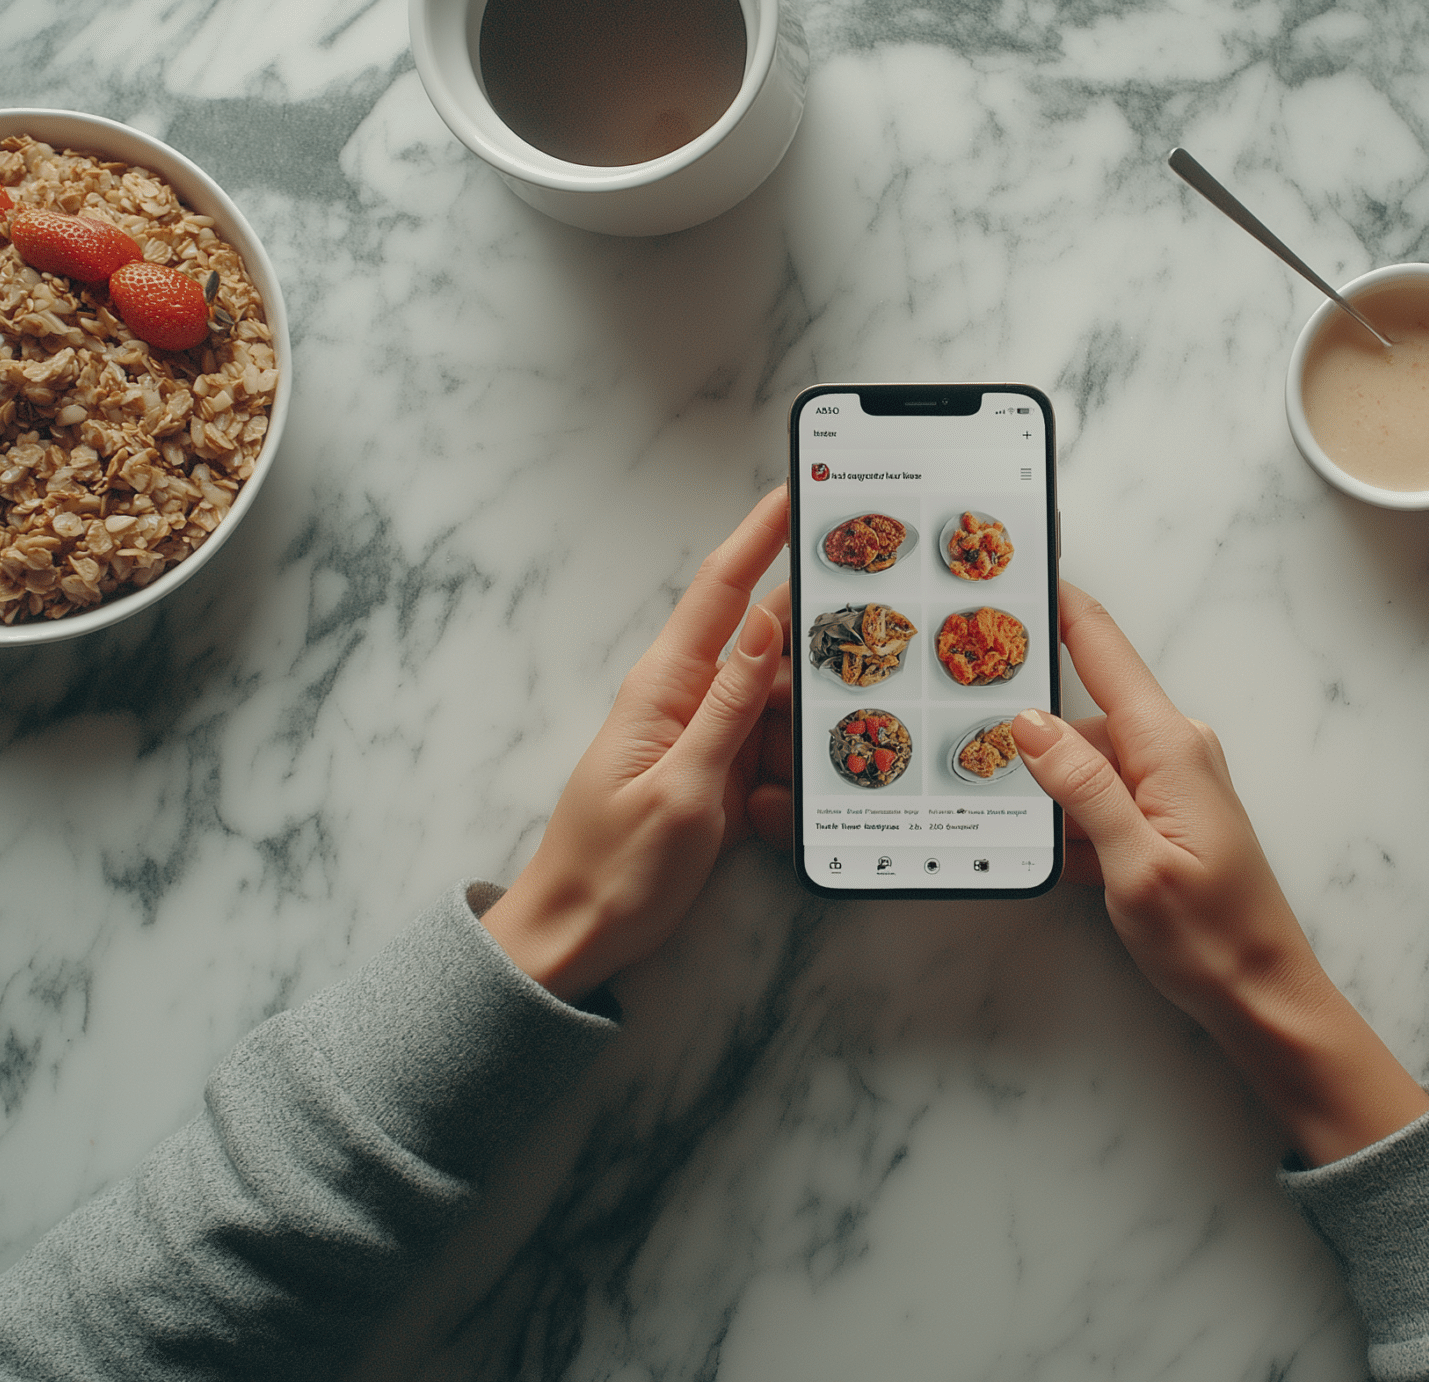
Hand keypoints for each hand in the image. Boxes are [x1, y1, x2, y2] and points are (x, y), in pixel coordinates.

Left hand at [483, 489, 790, 1002]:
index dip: (762, 534)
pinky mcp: (715, 776)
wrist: (576, 940)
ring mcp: (703, 739)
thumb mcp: (685, 789)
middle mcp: (685, 700)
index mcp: (664, 686)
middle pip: (771, 651)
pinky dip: (783, 786)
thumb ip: (730, 705)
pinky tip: (763, 824)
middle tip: (852, 666)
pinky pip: (773, 759)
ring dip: (798, 745)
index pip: (722, 589)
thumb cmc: (613, 871)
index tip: (802, 488)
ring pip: (783, 711)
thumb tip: (766, 621)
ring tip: (774, 797)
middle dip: (813, 662)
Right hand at [1009, 583, 1428, 1164]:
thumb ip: (1081, 787)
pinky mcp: (1165, 818)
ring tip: (1032, 845)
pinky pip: (1102, 801)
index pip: (1104, 652)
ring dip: (1052, 800)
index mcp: (1170, 746)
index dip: (1060, 607)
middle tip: (973, 766)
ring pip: (1084, 766)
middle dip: (1029, 742)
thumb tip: (1029, 722)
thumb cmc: (1212, 938)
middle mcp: (1174, 751)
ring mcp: (1171, 785)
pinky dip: (1074, 828)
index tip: (1018, 569)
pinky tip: (1064, 867)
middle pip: (1080, 717)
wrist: (1265, 997)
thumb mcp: (1132, 865)